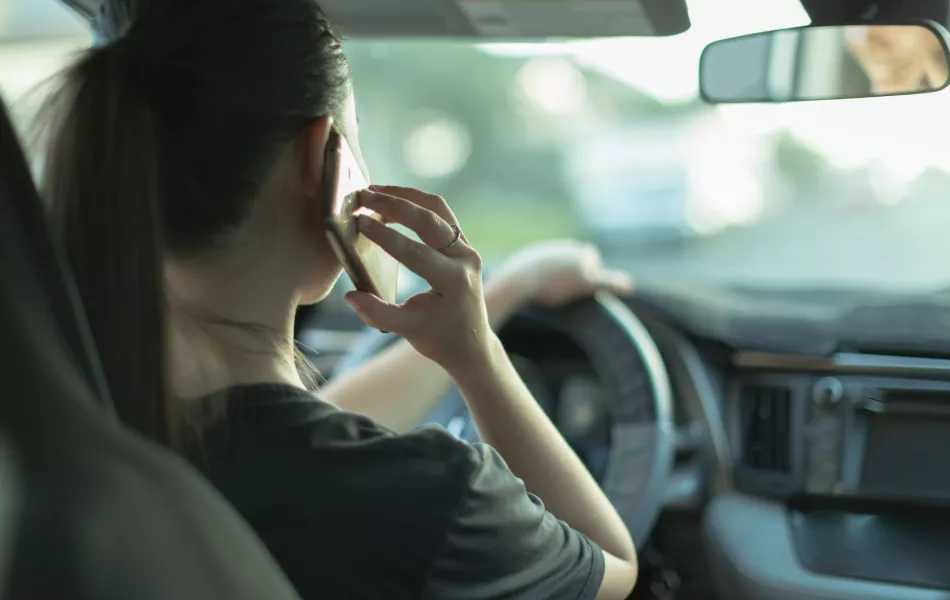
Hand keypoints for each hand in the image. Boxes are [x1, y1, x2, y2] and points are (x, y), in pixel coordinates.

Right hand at [342, 186, 493, 374]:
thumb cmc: (439, 338)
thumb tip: (350, 296)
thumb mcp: (408, 330)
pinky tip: (392, 202)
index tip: (359, 221)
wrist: (470, 343)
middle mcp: (465, 260)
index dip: (385, 235)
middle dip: (394, 204)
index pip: (416, 252)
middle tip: (363, 195)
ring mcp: (467, 249)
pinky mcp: (463, 244)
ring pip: (437, 209)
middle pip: (430, 220)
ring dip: (406, 196)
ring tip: (375, 191)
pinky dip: (416, 204)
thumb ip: (378, 314)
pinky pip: (440, 215)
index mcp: (454, 281)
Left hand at [491, 240, 631, 307]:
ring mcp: (548, 250)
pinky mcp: (530, 257)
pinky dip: (543, 277)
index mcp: (581, 251)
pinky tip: (539, 288)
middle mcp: (566, 246)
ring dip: (560, 275)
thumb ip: (610, 283)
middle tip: (567, 292)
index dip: (592, 279)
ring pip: (560, 265)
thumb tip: (630, 284)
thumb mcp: (587, 285)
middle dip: (576, 275)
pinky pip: (542, 268)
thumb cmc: (556, 285)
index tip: (582, 290)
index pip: (595, 265)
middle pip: (578, 263)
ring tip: (553, 291)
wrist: (522, 280)